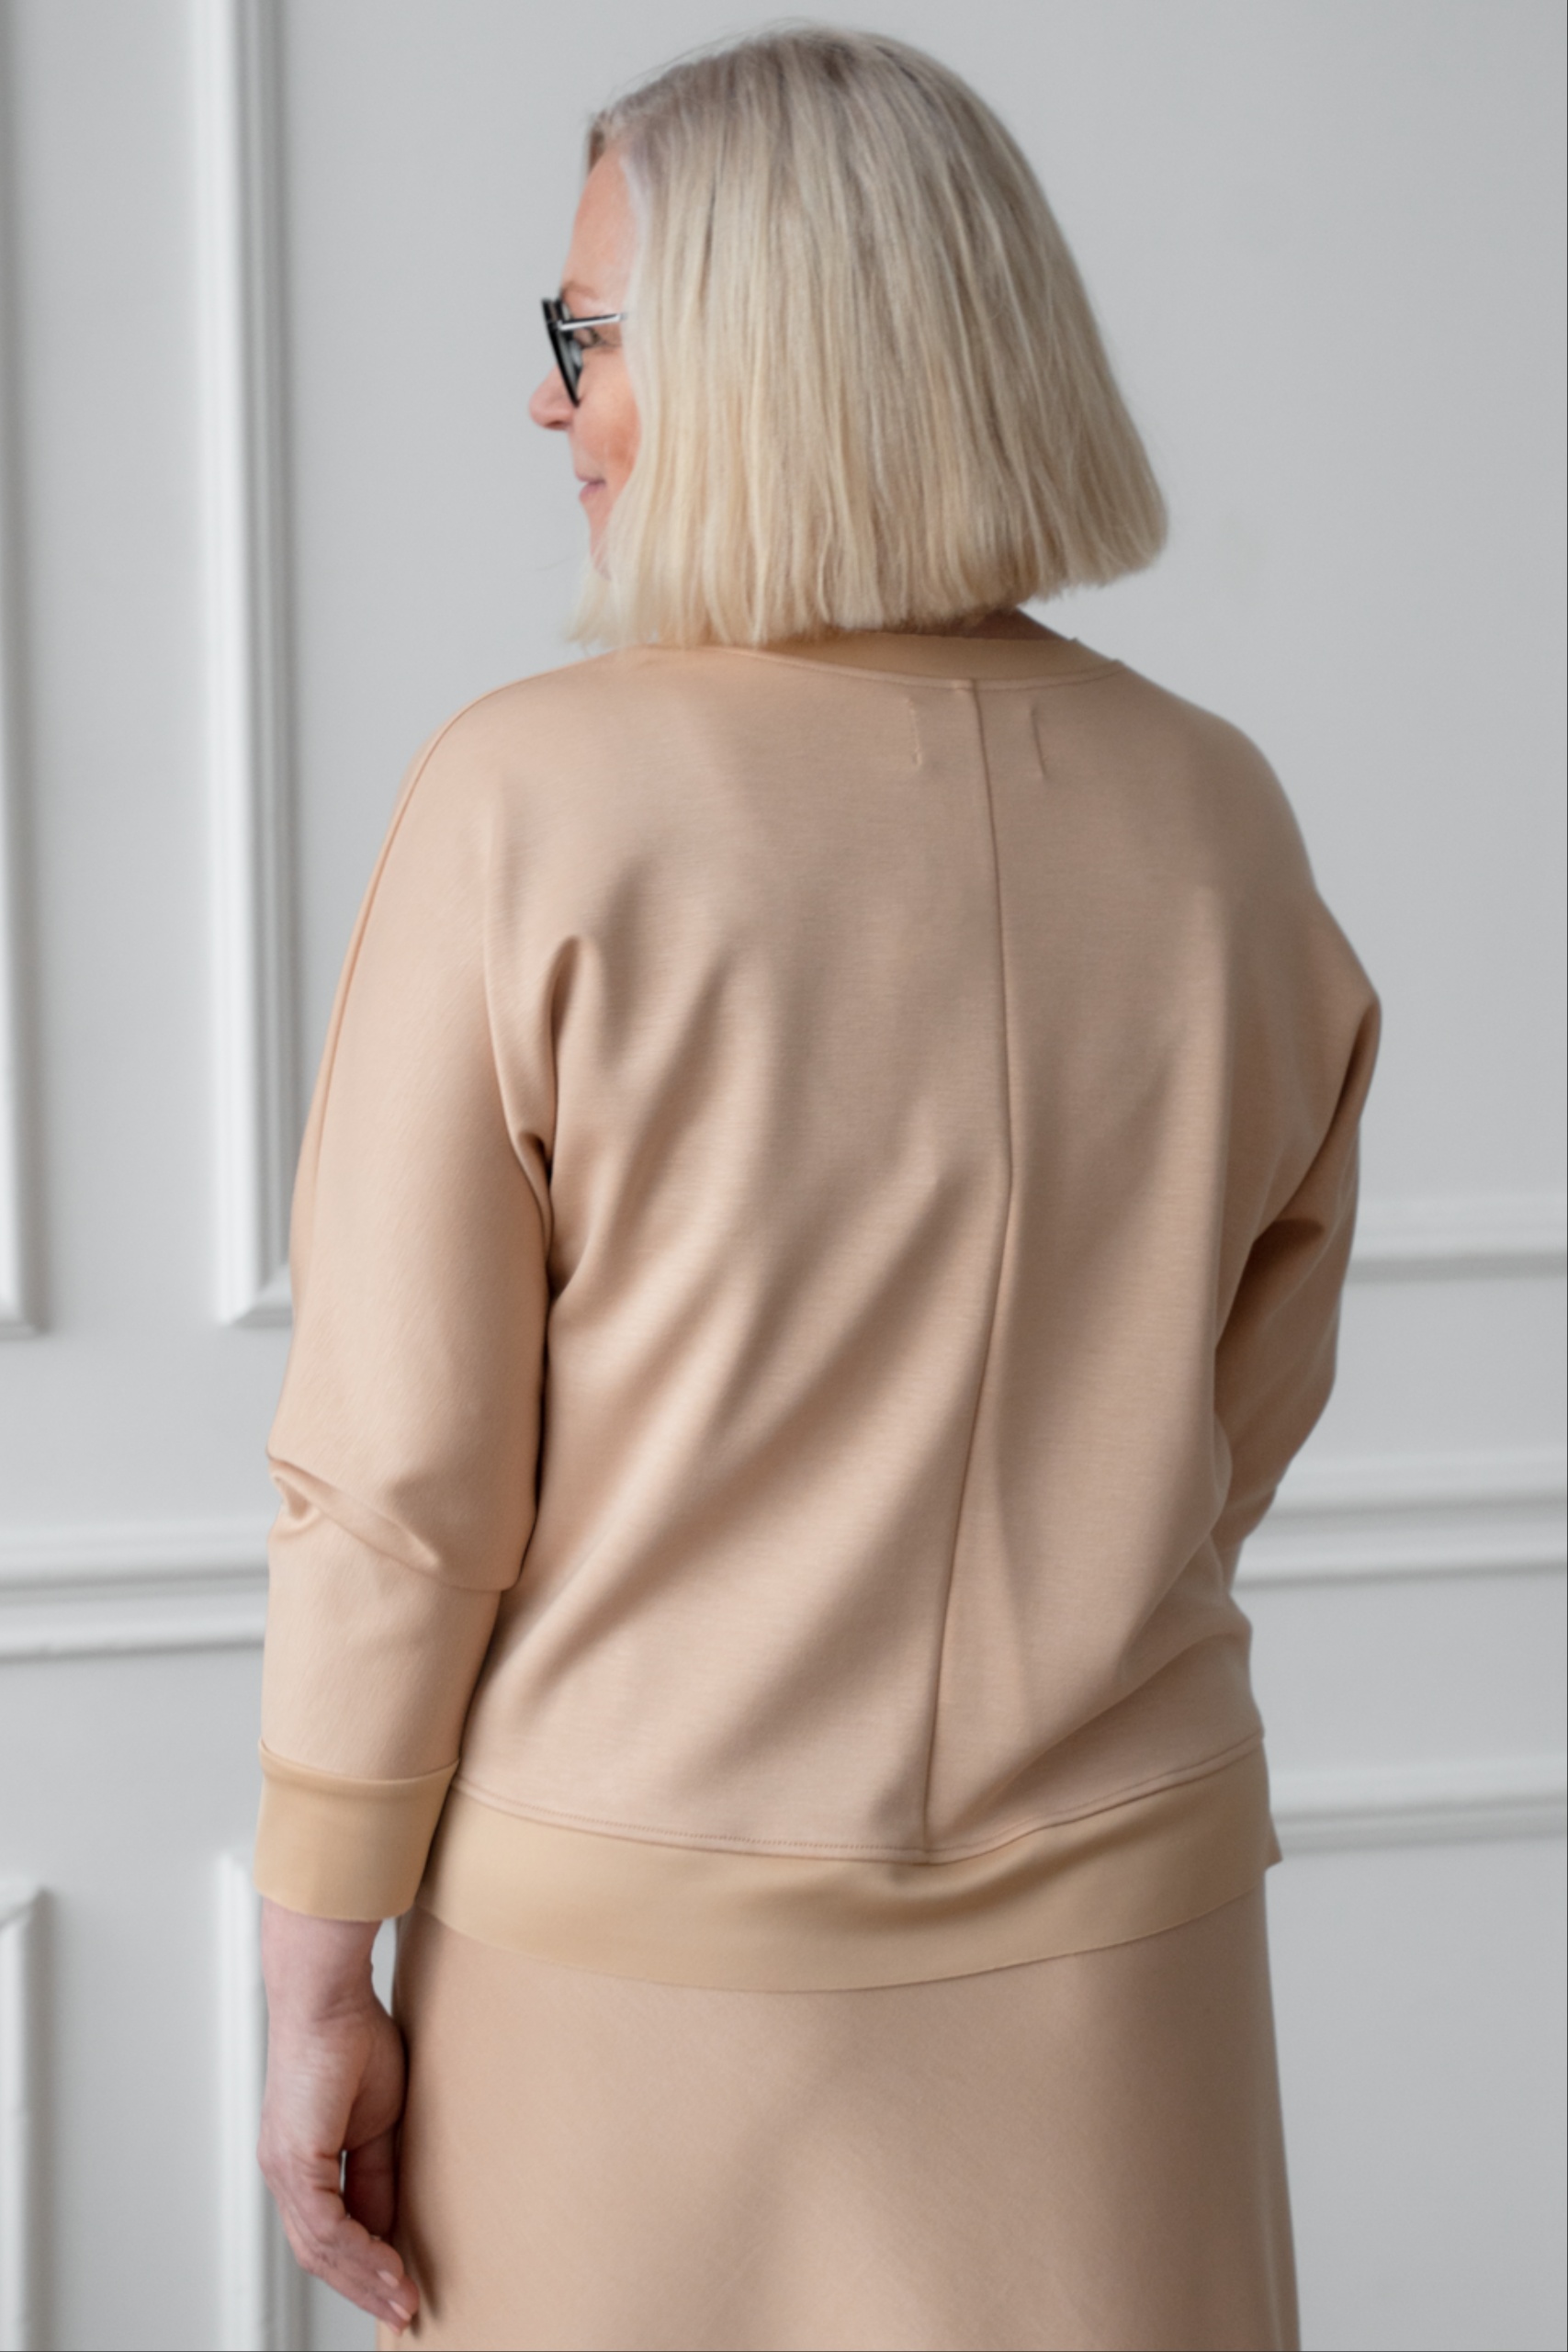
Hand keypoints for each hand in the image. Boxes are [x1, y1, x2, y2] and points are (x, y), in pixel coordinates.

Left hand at [258, 1898, 419, 2333]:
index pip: (328, 2232)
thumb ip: (377, 2171)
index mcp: (300, 2160)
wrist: (328, 1997)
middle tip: (403, 2309)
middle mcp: (284, 2171)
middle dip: (364, 2286)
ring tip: (403, 2299)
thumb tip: (387, 2220)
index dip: (364, 2264)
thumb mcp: (377, 2119)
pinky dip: (361, 2253)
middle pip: (319, 2252)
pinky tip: (389, 2267)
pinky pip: (327, 2226)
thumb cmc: (353, 2039)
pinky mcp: (294, 2160)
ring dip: (366, 2279)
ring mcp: (284, 2168)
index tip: (401, 2286)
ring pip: (321, 2248)